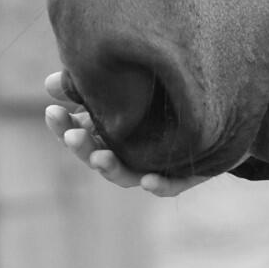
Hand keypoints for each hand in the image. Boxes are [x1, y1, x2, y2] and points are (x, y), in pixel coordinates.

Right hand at [43, 71, 201, 196]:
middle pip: (98, 155)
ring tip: (99, 158)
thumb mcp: (129, 87)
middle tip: (73, 136)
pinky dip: (159, 184)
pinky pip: (171, 184)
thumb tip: (49, 82)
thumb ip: (93, 86)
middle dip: (82, 148)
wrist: (218, 114)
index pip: (80, 133)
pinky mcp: (183, 174)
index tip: (52, 111)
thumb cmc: (164, 101)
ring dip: (111, 168)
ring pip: (127, 174)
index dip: (64, 127)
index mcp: (112, 133)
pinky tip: (149, 180)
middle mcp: (129, 154)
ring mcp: (154, 166)